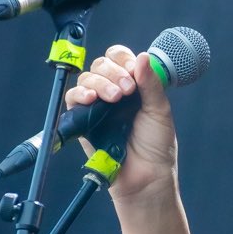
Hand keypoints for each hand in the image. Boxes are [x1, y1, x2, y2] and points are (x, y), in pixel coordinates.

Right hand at [64, 46, 177, 201]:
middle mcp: (114, 93)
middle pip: (101, 65)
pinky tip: (91, 99)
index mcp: (134, 86)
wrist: (146, 176)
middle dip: (113, 72)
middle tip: (127, 90)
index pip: (121, 59)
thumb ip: (151, 83)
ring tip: (114, 98)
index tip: (133, 73)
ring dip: (100, 83)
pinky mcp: (84, 121)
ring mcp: (98, 106)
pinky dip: (80, 94)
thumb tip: (143, 56)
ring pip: (87, 79)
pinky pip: (73, 99)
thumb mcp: (159, 110)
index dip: (124, 60)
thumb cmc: (156, 146)